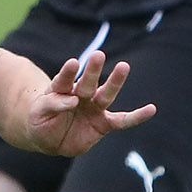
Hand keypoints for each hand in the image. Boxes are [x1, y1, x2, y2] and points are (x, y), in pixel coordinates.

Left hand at [18, 49, 153, 156]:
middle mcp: (80, 95)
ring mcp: (93, 108)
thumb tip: (71, 100)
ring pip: (105, 95)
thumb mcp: (39, 113)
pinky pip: (122, 121)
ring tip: (124, 66)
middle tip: (98, 54)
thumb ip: (52, 104)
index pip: (64, 79)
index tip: (73, 63)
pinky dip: (136, 116)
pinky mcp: (103, 123)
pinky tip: (151, 109)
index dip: (68, 72)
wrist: (49, 137)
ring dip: (114, 82)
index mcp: (61, 89)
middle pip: (87, 82)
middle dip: (92, 71)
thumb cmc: (42, 119)